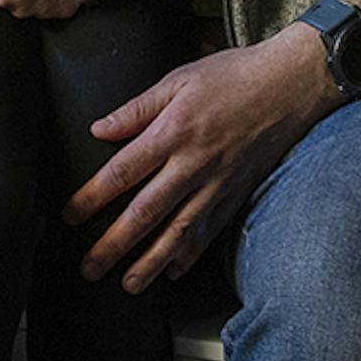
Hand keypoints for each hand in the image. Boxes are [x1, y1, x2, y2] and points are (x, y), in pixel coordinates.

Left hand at [64, 24, 337, 292]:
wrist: (291, 84)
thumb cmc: (234, 76)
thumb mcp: (179, 78)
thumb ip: (137, 108)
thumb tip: (100, 129)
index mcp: (174, 132)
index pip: (123, 171)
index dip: (93, 196)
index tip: (70, 215)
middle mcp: (194, 164)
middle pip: (146, 212)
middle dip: (114, 244)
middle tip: (89, 268)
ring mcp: (218, 183)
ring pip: (179, 231)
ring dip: (151, 262)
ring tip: (128, 285)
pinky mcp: (237, 193)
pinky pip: (211, 231)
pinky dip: (191, 254)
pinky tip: (173, 270)